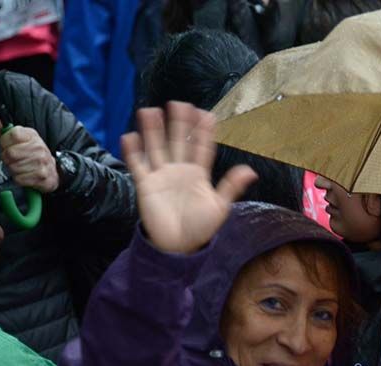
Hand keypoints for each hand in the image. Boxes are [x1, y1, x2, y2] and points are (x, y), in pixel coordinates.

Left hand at [0, 116, 58, 192]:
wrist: (52, 170)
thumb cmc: (33, 154)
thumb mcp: (21, 140)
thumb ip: (5, 132)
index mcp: (32, 135)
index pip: (13, 134)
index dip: (5, 142)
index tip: (7, 145)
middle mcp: (38, 147)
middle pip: (10, 153)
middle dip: (6, 158)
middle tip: (11, 159)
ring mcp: (41, 162)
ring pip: (13, 167)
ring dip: (12, 169)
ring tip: (19, 167)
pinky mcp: (41, 176)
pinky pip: (19, 178)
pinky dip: (18, 178)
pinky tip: (24, 175)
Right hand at [121, 102, 257, 253]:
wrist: (179, 247)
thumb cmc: (200, 228)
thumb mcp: (220, 207)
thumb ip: (231, 186)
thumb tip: (251, 171)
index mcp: (198, 174)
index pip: (201, 147)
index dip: (203, 131)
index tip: (205, 114)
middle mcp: (179, 171)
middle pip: (178, 142)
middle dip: (179, 123)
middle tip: (179, 103)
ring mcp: (162, 176)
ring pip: (157, 148)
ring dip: (153, 131)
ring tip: (150, 111)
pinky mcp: (146, 185)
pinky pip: (138, 165)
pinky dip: (133, 152)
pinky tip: (130, 136)